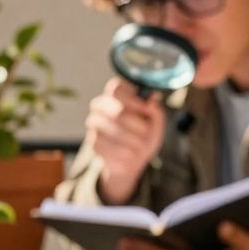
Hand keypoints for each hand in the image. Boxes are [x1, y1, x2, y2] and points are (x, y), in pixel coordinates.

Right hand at [85, 77, 165, 203]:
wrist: (131, 162)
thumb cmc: (142, 138)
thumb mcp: (155, 124)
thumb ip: (155, 110)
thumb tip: (151, 100)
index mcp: (115, 95)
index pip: (116, 88)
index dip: (133, 99)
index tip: (146, 109)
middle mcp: (99, 106)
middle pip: (119, 111)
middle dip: (139, 125)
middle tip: (146, 132)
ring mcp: (94, 124)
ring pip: (117, 131)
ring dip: (136, 141)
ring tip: (140, 145)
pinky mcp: (93, 143)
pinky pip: (113, 147)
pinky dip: (127, 153)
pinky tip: (130, 153)